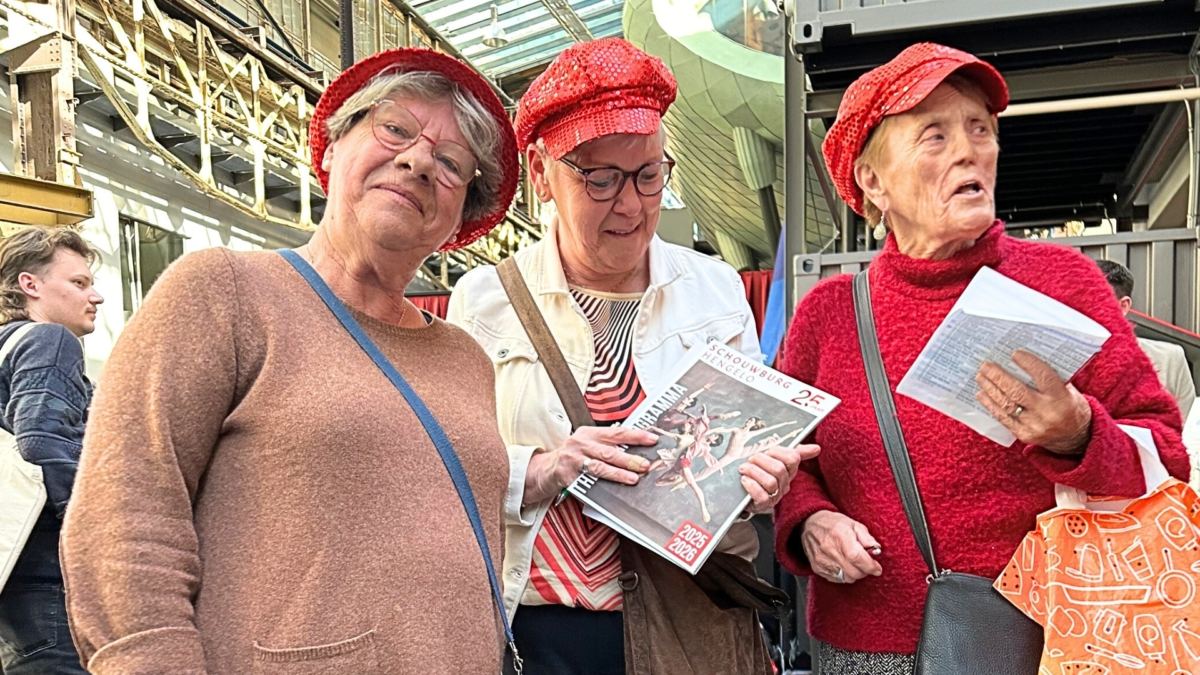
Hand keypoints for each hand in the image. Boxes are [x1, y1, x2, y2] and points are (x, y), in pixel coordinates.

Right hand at [524, 426, 657, 503]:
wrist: (542, 470)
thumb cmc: (570, 459)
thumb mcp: (587, 446)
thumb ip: (606, 446)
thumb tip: (636, 451)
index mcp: (589, 433)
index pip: (616, 432)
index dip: (635, 435)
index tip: (652, 439)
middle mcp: (580, 442)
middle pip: (609, 450)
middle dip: (629, 458)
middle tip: (645, 464)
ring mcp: (572, 458)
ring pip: (599, 466)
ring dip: (618, 473)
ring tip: (633, 478)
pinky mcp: (566, 474)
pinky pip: (586, 481)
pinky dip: (601, 485)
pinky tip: (612, 490)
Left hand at [741, 444, 818, 513]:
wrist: (744, 489)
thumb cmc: (761, 471)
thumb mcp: (776, 457)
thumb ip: (796, 452)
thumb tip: (817, 448)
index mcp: (789, 471)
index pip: (792, 458)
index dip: (778, 452)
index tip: (767, 451)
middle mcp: (784, 485)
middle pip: (779, 469)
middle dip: (761, 460)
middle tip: (751, 460)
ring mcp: (774, 496)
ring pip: (770, 483)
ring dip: (753, 472)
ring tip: (744, 469)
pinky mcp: (762, 505)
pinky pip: (762, 496)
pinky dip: (751, 486)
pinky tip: (745, 480)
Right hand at [801, 510, 881, 583]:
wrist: (809, 525)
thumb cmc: (833, 523)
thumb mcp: (853, 524)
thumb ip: (867, 538)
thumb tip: (877, 550)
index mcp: (840, 536)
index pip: (858, 558)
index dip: (871, 566)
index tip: (877, 568)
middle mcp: (829, 549)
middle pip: (853, 572)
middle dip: (864, 571)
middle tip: (866, 564)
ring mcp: (821, 560)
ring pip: (846, 578)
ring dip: (854, 574)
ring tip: (853, 563)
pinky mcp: (817, 568)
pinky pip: (837, 579)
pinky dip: (844, 575)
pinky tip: (843, 564)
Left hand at [975, 351, 1091, 453]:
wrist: (1076, 439)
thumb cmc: (1071, 407)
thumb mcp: (1070, 391)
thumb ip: (1052, 378)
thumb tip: (1026, 359)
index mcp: (1062, 399)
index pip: (1043, 377)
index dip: (1028, 364)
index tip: (1015, 354)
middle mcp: (1047, 413)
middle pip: (1017, 391)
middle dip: (998, 376)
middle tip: (986, 365)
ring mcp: (1034, 425)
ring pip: (1006, 404)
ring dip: (990, 389)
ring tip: (981, 376)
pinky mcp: (1024, 435)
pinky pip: (1003, 418)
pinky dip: (990, 404)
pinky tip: (982, 394)